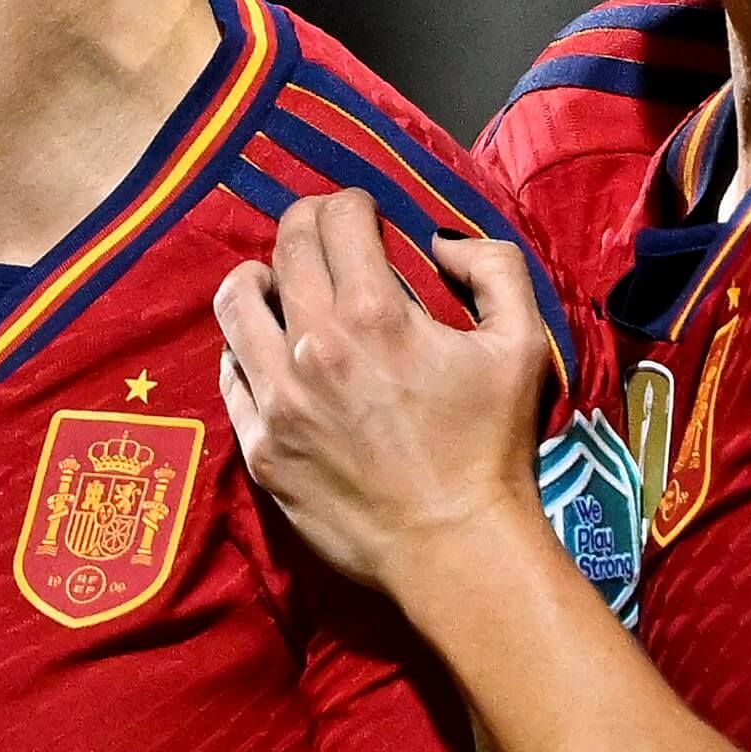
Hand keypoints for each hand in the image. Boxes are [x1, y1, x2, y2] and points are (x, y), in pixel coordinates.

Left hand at [211, 194, 553, 600]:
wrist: (454, 549)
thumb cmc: (493, 448)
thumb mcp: (521, 344)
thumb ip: (493, 267)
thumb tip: (440, 241)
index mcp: (374, 313)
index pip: (337, 217)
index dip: (352, 203)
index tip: (364, 215)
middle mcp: (312, 346)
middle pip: (283, 247)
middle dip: (304, 223)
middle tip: (322, 233)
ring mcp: (276, 399)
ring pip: (235, 302)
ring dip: (257, 278)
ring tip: (276, 285)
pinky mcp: (259, 447)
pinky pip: (229, 374)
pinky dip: (243, 348)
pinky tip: (266, 351)